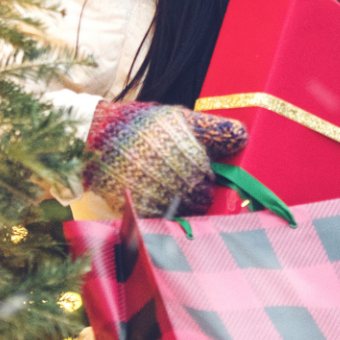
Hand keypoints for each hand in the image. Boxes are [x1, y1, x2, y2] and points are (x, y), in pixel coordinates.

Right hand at [84, 102, 246, 217]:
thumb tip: (244, 136)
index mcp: (187, 152)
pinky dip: (162, 215)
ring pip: (181, 211)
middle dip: (195, 194)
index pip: (208, 179)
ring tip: (172, 196)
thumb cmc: (143, 126)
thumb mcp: (180, 119)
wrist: (96, 137)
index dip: (205, 179)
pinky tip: (157, 203)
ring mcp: (154, 192)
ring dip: (181, 207)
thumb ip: (213, 128)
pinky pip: (159, 220)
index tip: (199, 176)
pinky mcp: (136, 206)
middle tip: (186, 189)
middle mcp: (173, 174)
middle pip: (198, 198)